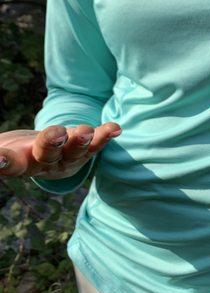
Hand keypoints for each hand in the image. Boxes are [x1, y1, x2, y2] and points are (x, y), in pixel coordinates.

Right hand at [0, 122, 120, 178]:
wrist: (42, 155)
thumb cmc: (16, 150)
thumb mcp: (5, 153)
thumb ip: (2, 157)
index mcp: (21, 163)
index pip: (12, 164)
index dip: (5, 162)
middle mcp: (46, 163)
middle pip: (48, 154)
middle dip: (52, 142)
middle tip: (55, 133)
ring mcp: (68, 158)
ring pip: (75, 151)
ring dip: (81, 140)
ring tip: (85, 131)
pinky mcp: (84, 151)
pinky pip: (95, 144)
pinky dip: (105, 135)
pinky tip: (116, 128)